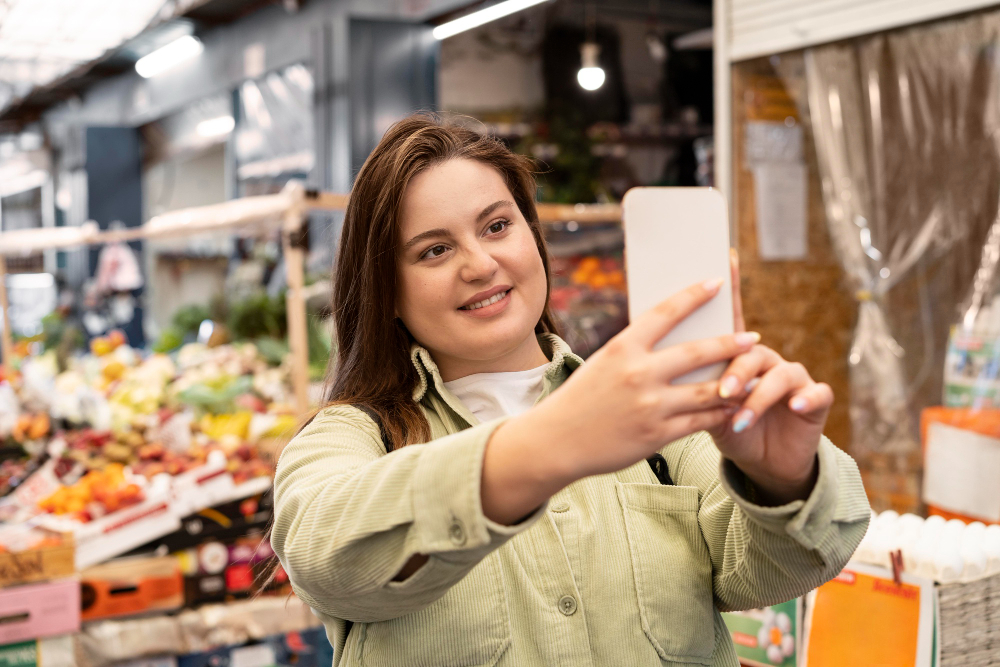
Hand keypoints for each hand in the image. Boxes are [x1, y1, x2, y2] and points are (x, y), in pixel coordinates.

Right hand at [502, 278, 760, 485]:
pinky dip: (720, 413)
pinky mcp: (656, 435)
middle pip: (697, 353)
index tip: (717, 283)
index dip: (694, 295)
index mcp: (621, 349)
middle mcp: (638, 374)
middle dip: (730, 344)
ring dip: (736, 384)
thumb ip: (635, 353)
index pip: (665, 313)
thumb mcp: (602, 364)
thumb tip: (675, 341)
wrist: (556, 441)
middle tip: (752, 338)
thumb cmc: (580, 399)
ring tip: (754, 378)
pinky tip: (734, 408)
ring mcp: (649, 406)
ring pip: (707, 391)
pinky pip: (700, 421)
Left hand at [707, 250, 829, 504]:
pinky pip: (815, 393)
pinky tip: (793, 408)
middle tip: (721, 390)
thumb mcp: (701, 406)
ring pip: (779, 374)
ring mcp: (791, 377)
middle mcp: (766, 359)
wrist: (760, 463)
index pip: (732, 317)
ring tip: (740, 416)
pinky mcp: (814, 400)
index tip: (725, 258)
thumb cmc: (724, 428)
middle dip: (735, 369)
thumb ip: (685, 382)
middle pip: (750, 351)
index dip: (731, 288)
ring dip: (758, 395)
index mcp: (736, 355)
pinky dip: (804, 399)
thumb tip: (644, 359)